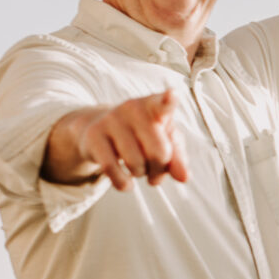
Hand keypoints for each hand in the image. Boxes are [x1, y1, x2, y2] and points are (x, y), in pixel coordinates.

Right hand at [73, 90, 188, 191]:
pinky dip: (123, 183)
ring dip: (141, 174)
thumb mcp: (163, 142)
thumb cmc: (140, 135)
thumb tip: (184, 177)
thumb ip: (178, 158)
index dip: (169, 101)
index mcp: (154, 106)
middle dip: (160, 169)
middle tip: (155, 168)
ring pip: (136, 164)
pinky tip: (127, 183)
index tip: (173, 95)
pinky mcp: (93, 136)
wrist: (99, 130)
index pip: (163, 103)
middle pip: (159, 152)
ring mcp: (111, 120)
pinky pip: (112, 169)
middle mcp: (132, 108)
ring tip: (138, 168)